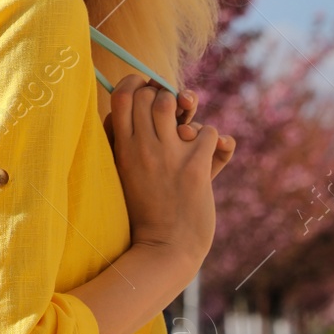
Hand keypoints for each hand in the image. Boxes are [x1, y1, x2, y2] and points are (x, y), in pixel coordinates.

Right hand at [104, 73, 221, 268]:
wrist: (165, 248)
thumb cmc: (146, 212)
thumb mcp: (126, 175)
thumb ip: (129, 144)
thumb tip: (142, 108)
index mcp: (119, 150)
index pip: (121, 97)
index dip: (134, 84)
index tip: (145, 88)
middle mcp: (139, 147)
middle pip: (147, 94)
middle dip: (162, 96)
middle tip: (170, 113)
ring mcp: (166, 155)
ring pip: (173, 103)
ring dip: (185, 110)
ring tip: (186, 130)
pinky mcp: (193, 166)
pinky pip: (208, 131)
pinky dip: (213, 141)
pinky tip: (208, 157)